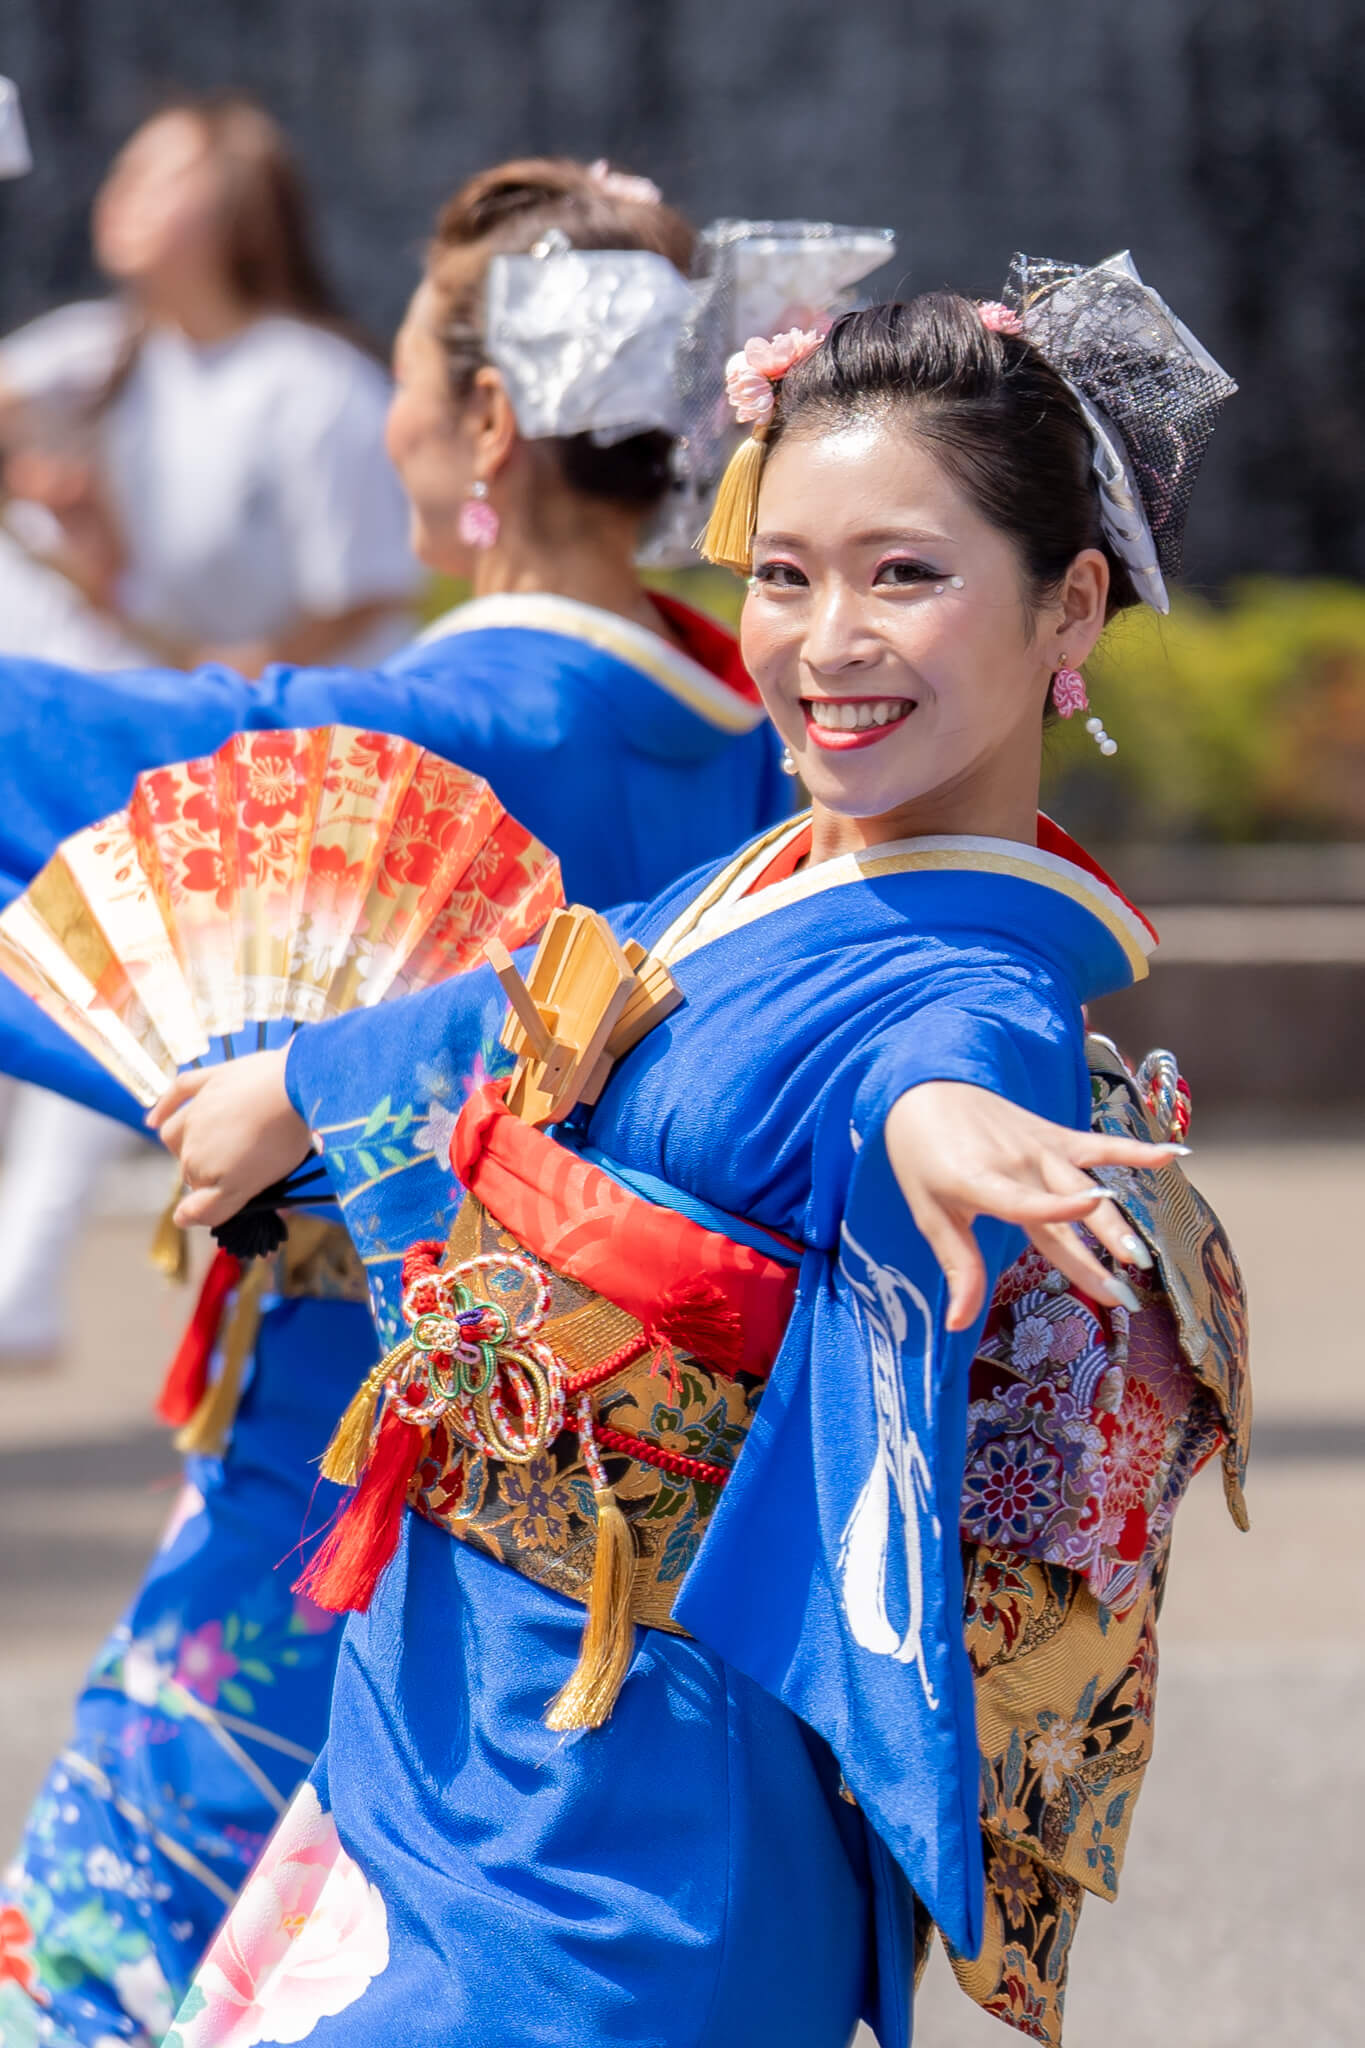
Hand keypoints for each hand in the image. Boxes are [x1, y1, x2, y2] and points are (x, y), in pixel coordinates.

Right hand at [147, 1050, 310, 1228]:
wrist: (295, 1087)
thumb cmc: (278, 1140)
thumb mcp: (247, 1186)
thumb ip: (212, 1207)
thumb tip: (179, 1219)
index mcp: (202, 1165)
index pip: (200, 1188)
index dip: (218, 1192)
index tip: (239, 1190)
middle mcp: (192, 1137)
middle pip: (189, 1160)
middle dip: (206, 1168)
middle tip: (237, 1168)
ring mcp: (200, 1106)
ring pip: (176, 1130)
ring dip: (180, 1144)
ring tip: (196, 1151)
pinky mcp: (213, 1078)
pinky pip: (180, 1091)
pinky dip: (164, 1106)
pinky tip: (154, 1119)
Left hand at [885, 1081, 1185, 1332]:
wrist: (924, 1087)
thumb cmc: (922, 1157)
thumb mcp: (929, 1212)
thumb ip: (958, 1266)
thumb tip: (957, 1324)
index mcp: (980, 1181)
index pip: (1020, 1199)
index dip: (1052, 1206)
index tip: (1090, 1209)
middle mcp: (1016, 1162)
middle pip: (1062, 1210)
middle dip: (1093, 1251)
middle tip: (1124, 1293)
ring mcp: (1039, 1146)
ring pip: (1085, 1184)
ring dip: (1114, 1220)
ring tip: (1140, 1256)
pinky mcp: (1053, 1134)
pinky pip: (1099, 1145)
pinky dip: (1136, 1149)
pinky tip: (1175, 1156)